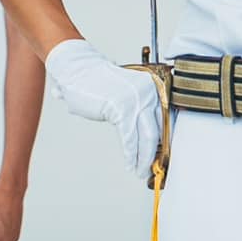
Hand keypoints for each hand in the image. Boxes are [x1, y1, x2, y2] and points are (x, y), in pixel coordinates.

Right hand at [44, 39, 162, 179]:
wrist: (78, 70)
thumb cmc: (97, 81)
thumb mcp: (126, 92)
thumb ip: (137, 108)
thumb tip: (146, 135)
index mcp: (151, 87)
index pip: (163, 119)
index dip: (162, 140)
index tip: (161, 155)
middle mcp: (148, 92)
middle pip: (158, 130)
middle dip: (155, 153)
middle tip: (151, 167)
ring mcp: (135, 101)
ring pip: (147, 138)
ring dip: (143, 158)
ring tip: (139, 170)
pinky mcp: (121, 109)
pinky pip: (130, 138)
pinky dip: (131, 154)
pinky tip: (130, 164)